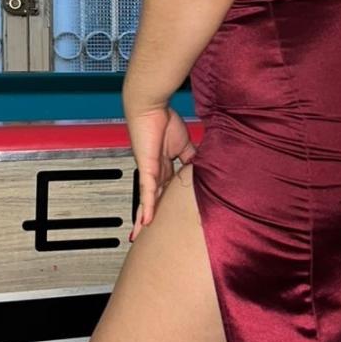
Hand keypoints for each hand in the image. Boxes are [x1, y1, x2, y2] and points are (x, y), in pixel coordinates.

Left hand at [126, 102, 197, 240]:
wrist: (151, 107)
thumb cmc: (163, 119)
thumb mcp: (184, 143)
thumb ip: (192, 157)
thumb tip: (201, 169)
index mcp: (163, 166)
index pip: (163, 191)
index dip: (162, 204)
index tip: (162, 218)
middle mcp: (154, 171)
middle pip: (152, 199)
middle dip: (148, 217)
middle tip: (143, 234)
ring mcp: (149, 171)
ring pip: (146, 200)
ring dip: (143, 218)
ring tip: (139, 235)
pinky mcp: (146, 168)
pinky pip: (148, 192)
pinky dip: (147, 207)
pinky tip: (146, 221)